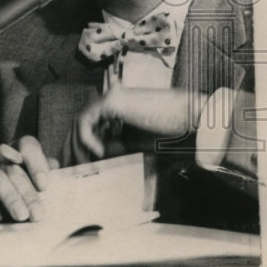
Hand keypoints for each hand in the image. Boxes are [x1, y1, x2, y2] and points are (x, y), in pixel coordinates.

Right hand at [0, 137, 57, 222]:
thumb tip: (55, 167)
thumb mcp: (31, 191)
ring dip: (10, 197)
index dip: (36, 161)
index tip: (44, 186)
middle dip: (27, 192)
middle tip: (38, 215)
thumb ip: (43, 179)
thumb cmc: (13, 202)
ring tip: (21, 216)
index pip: (27, 144)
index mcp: (15, 154)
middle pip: (13, 168)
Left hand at [75, 86, 207, 157]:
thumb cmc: (170, 132)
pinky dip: (87, 138)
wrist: (190, 120)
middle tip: (77, 168)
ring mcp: (110, 98)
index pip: (90, 126)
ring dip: (80, 145)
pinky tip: (99, 152)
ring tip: (88, 164)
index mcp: (117, 108)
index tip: (83, 165)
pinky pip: (86, 121)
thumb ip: (115, 146)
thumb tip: (96, 157)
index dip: (83, 146)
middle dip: (75, 147)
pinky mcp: (111, 102)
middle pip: (82, 123)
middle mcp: (110, 100)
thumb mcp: (136, 143)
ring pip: (80, 122)